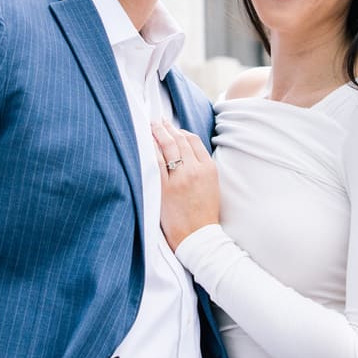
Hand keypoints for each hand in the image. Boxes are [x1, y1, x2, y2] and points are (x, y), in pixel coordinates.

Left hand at [150, 122, 219, 250]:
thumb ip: (201, 167)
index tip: (173, 127)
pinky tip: (145, 143)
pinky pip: (155, 163)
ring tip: (151, 126)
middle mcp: (194, 170)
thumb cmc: (204, 213)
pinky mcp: (164, 189)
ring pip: (167, 147)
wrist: (198, 236)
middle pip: (179, 140)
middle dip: (167, 128)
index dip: (181, 131)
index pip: (193, 140)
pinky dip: (150, 150)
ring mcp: (179, 179)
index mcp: (208, 168)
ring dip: (158, 133)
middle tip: (158, 121)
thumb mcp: (212, 185)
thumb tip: (186, 151)